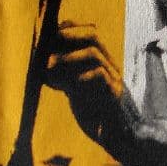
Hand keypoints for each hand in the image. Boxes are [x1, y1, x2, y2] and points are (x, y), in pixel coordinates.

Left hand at [46, 21, 142, 164]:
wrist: (124, 137)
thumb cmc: (99, 114)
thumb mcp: (79, 91)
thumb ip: (66, 76)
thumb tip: (43, 65)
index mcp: (100, 62)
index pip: (88, 32)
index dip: (68, 29)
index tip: (48, 35)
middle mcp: (108, 66)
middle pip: (93, 36)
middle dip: (68, 34)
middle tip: (48, 43)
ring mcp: (113, 78)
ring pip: (94, 54)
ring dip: (67, 57)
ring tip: (49, 65)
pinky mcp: (114, 95)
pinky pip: (100, 76)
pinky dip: (80, 76)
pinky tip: (65, 88)